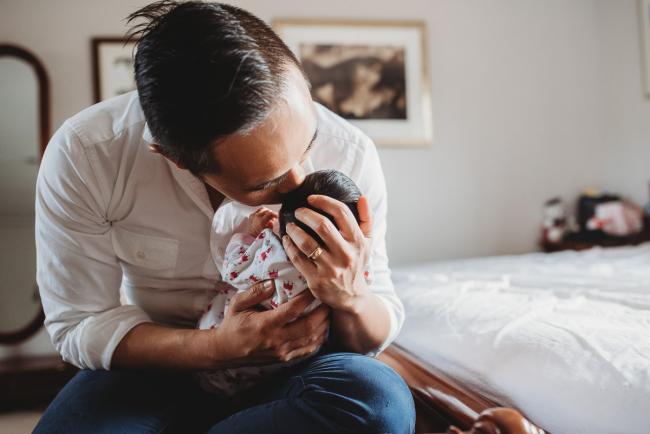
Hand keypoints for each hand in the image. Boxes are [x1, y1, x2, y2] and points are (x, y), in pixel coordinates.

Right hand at [210, 280, 329, 367]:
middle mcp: (276, 340)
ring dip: (324, 325)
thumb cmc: (232, 324)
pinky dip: (319, 339)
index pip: (293, 310)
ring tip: (329, 311)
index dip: (307, 298)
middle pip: (309, 326)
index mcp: (265, 325)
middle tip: (330, 299)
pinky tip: (322, 328)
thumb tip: (272, 282)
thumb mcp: (237, 304)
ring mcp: (282, 352)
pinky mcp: (285, 359)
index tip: (315, 287)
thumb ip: (255, 292)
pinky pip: (308, 350)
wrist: (225, 351)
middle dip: (323, 312)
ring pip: (312, 340)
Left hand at [247, 207, 277, 236]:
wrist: (249, 238)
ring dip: (266, 212)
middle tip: (273, 217)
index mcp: (261, 220)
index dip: (275, 214)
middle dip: (271, 213)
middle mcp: (256, 216)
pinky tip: (262, 218)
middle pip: (266, 210)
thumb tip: (272, 221)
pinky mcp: (251, 216)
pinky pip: (257, 211)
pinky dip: (261, 213)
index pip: (270, 213)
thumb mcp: (267, 231)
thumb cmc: (258, 236)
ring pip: (261, 209)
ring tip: (268, 217)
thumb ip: (271, 224)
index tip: (277, 217)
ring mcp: (253, 215)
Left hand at [282, 195, 372, 312]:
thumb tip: (362, 197)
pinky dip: (289, 246)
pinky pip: (297, 258)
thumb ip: (367, 219)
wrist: (352, 297)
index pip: (342, 213)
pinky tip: (286, 239)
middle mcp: (346, 254)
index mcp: (358, 242)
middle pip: (322, 225)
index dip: (324, 201)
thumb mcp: (367, 243)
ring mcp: (330, 268)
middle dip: (305, 214)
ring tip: (289, 225)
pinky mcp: (316, 280)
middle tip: (297, 211)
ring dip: (293, 229)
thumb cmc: (356, 263)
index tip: (311, 198)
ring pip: (306, 242)